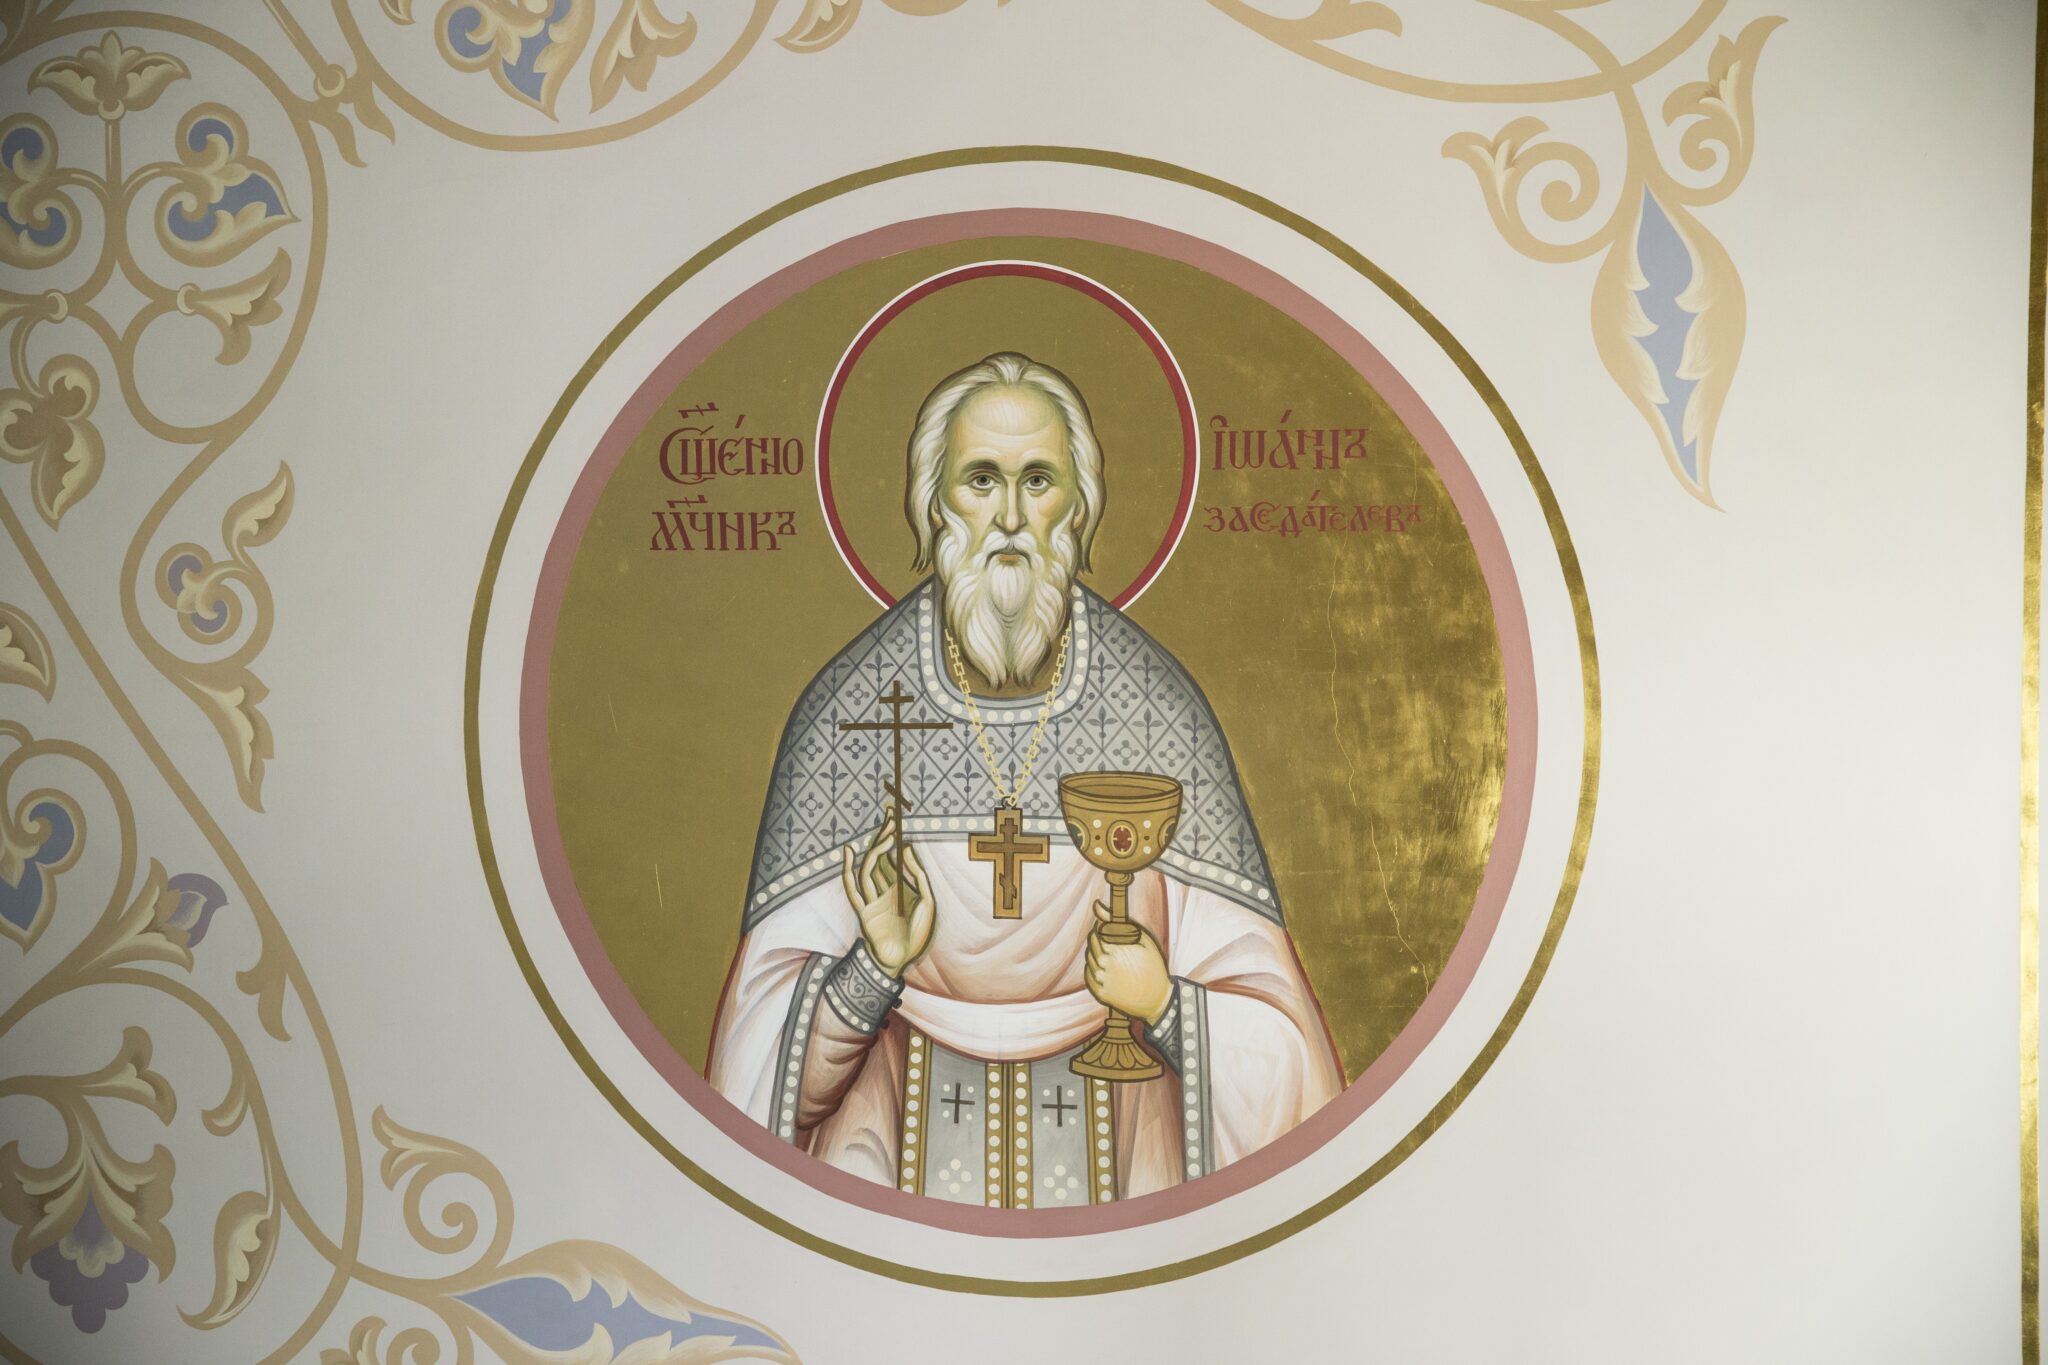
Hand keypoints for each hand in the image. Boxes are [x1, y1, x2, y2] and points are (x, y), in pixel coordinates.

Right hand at [841, 803, 932, 977]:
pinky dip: (848, 870)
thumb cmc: (917, 934)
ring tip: (882, 832)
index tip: (896, 817)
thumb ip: (918, 876)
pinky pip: (853, 888)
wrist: (903, 960)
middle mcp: (885, 890)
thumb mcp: (927, 902)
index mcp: (901, 887)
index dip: (895, 837)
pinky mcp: (863, 910)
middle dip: (884, 836)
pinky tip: (848, 853)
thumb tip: (907, 849)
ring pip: (869, 868)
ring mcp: (872, 899)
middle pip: (881, 857)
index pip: (896, 856)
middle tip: (889, 815)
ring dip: (874, 849)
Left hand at [1084, 903, 1170, 1023]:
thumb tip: (1096, 904)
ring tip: (1115, 956)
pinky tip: (1107, 968)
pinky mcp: (1101, 994)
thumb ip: (1119, 921)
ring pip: (1089, 958)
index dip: (1104, 926)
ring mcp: (1103, 980)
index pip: (1098, 930)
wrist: (1158, 1001)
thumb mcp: (1144, 941)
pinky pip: (1089, 975)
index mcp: (1117, 949)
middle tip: (1113, 941)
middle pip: (1092, 943)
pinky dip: (1094, 968)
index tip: (1111, 928)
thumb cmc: (1154, 967)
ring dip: (1097, 953)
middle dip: (1099, 938)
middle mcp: (1106, 965)